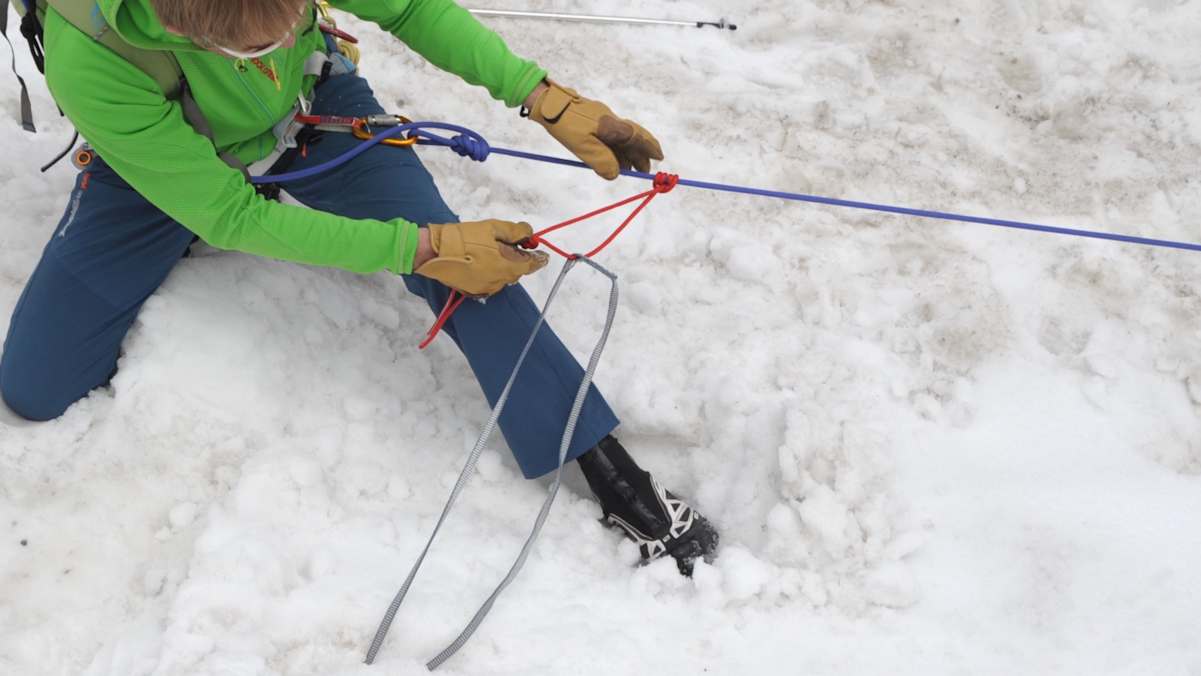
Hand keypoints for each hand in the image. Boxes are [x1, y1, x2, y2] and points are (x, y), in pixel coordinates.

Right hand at [414, 220, 548, 295]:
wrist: (435, 252)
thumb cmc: (464, 237)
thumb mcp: (492, 227)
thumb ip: (515, 231)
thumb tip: (529, 233)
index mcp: (507, 265)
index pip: (531, 264)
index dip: (538, 258)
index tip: (543, 255)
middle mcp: (500, 280)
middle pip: (517, 271)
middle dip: (517, 259)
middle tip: (510, 244)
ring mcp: (486, 288)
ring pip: (503, 277)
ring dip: (503, 266)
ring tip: (490, 252)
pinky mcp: (474, 291)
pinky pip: (489, 282)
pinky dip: (490, 273)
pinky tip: (480, 262)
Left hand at [525, 80, 663, 179]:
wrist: (547, 104)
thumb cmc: (565, 124)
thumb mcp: (582, 146)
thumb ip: (601, 161)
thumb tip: (616, 173)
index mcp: (612, 126)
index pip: (637, 137)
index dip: (650, 148)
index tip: (660, 158)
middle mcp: (611, 121)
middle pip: (632, 138)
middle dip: (640, 154)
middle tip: (643, 170)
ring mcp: (602, 119)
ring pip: (621, 137)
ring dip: (627, 153)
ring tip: (627, 168)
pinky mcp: (592, 119)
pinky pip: (610, 135)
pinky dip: (615, 147)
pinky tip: (611, 156)